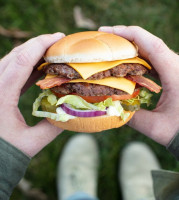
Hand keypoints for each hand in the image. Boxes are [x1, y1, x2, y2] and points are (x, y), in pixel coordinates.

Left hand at [0, 33, 64, 156]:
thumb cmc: (5, 152)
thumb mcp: (32, 142)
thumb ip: (53, 126)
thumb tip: (73, 112)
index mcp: (0, 95)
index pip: (21, 61)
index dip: (39, 45)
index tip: (58, 37)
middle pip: (15, 55)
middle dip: (37, 44)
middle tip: (58, 41)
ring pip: (12, 60)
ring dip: (32, 54)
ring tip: (52, 52)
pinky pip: (12, 71)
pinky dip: (27, 66)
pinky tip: (40, 68)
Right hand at [99, 25, 178, 145]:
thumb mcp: (156, 127)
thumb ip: (132, 117)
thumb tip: (110, 107)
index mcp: (176, 73)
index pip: (152, 45)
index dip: (129, 34)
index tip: (108, 31)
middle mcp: (176, 65)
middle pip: (148, 43)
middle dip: (125, 38)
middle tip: (103, 40)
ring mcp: (173, 67)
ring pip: (150, 50)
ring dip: (130, 48)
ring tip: (110, 49)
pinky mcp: (171, 72)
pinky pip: (152, 59)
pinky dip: (137, 58)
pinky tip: (125, 62)